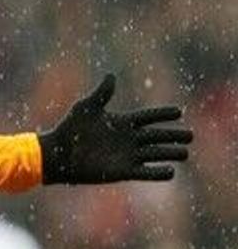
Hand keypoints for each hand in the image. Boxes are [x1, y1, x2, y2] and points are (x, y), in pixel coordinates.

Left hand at [39, 74, 192, 183]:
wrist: (58, 154)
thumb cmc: (70, 129)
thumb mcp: (86, 107)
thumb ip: (102, 93)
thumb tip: (111, 75)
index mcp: (123, 122)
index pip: (149, 117)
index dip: (163, 114)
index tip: (179, 111)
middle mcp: (129, 139)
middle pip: (158, 136)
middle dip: (174, 135)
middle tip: (191, 135)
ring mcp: (127, 156)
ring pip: (156, 154)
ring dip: (170, 153)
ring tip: (185, 153)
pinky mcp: (123, 171)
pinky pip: (145, 172)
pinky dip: (158, 173)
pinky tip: (170, 171)